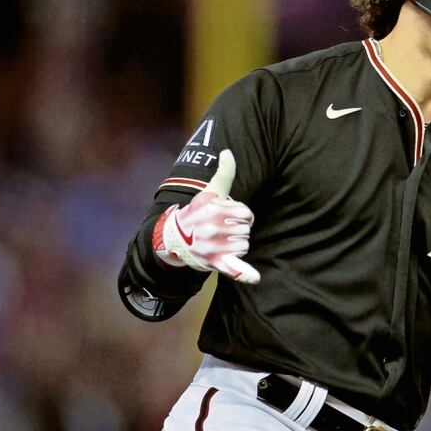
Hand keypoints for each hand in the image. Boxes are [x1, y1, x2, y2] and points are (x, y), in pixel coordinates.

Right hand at [152, 150, 260, 283]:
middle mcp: (214, 228)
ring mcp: (214, 247)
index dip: (241, 215)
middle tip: (222, 230)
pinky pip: (234, 269)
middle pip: (247, 230)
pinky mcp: (215, 263)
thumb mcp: (210, 192)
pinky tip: (255, 278)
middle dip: (239, 229)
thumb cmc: (197, 213)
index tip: (228, 216)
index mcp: (215, 210)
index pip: (247, 214)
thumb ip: (224, 174)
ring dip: (237, 244)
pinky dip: (244, 274)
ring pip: (244, 246)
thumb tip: (228, 152)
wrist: (175, 239)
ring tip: (221, 241)